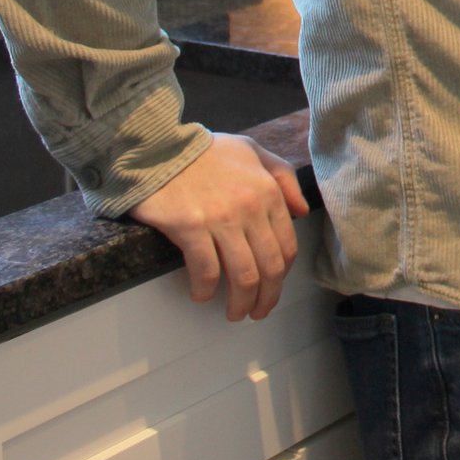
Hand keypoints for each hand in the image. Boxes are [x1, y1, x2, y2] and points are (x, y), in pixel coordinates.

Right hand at [129, 132, 310, 320]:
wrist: (158, 147)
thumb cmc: (204, 151)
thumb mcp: (252, 150)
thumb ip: (282, 176)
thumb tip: (301, 211)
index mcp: (267, 191)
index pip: (287, 246)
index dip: (282, 275)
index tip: (272, 288)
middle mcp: (250, 207)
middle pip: (269, 267)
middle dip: (266, 298)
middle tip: (256, 312)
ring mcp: (221, 219)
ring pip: (243, 275)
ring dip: (240, 302)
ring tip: (233, 313)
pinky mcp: (190, 228)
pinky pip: (206, 270)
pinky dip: (205, 290)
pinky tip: (201, 294)